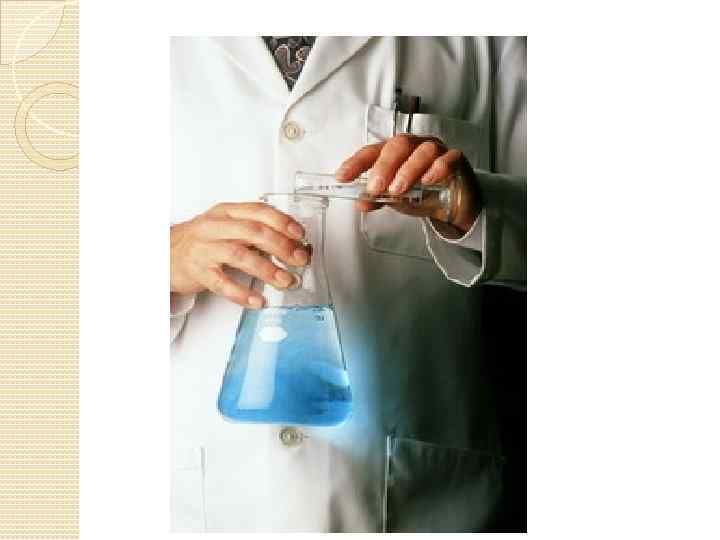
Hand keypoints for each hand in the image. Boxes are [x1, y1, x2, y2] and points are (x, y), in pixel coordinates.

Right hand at [171, 202, 309, 307]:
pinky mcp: (197, 271)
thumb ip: (254, 230)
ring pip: (240, 256)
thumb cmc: (201, 240)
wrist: (164, 253)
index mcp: (226, 212)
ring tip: (286, 281)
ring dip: (267, 270)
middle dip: (281, 246)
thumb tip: (292, 243)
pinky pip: (222, 284)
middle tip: (300, 259)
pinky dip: (242, 294)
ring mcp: (204, 249)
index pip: (258, 211)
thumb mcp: (226, 225)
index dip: (282, 221)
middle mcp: (214, 227)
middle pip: (253, 232)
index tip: (300, 234)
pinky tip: (258, 301)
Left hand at [335, 134, 478, 232]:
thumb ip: (378, 198)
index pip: (373, 151)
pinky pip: (448, 158)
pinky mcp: (456, 159)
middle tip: (375, 187)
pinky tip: (428, 181)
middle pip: (398, 145)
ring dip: (408, 170)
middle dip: (384, 166)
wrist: (452, 204)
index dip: (356, 163)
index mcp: (395, 151)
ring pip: (423, 151)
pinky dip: (437, 168)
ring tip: (398, 190)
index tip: (342, 177)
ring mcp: (437, 150)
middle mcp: (415, 145)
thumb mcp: (395, 198)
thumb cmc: (422, 193)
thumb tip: (361, 202)